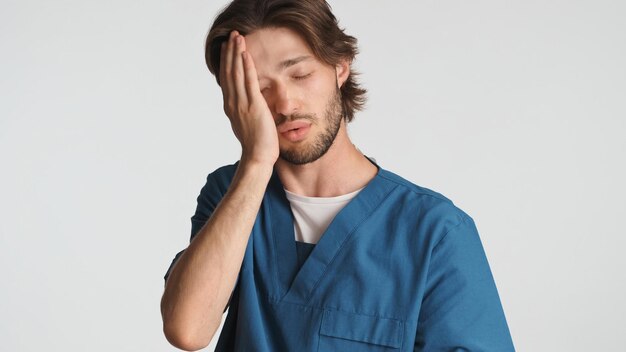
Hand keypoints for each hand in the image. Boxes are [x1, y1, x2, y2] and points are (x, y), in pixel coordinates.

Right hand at [220, 31, 278, 166]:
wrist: (257, 157)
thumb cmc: (256, 144)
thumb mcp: (247, 123)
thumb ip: (245, 110)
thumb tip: (249, 103)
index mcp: (231, 106)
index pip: (227, 78)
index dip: (226, 61)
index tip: (227, 47)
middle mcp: (233, 102)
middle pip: (229, 71)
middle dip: (230, 52)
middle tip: (231, 35)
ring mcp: (241, 103)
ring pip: (236, 73)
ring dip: (236, 53)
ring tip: (237, 37)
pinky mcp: (253, 105)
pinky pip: (248, 81)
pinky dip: (246, 66)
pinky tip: (245, 54)